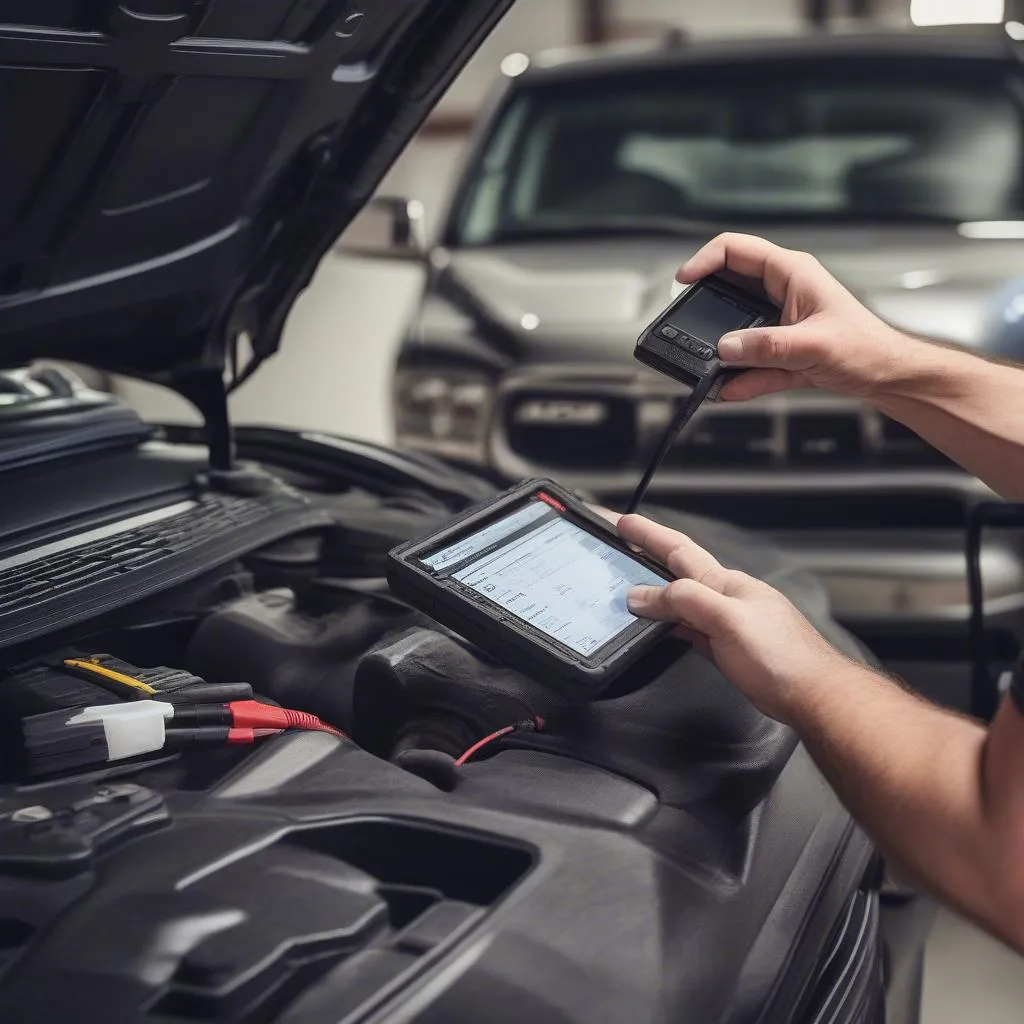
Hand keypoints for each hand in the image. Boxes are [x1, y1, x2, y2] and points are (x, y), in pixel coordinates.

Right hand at [620, 514, 850, 723]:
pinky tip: (660, 626)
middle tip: (621, 544)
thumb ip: (685, 601)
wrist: (812, 694)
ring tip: (629, 583)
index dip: (648, 534)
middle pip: (677, 570)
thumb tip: (642, 595)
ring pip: (681, 599)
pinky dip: (668, 621)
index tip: (622, 522)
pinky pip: (688, 626)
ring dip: (654, 588)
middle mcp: (725, 597)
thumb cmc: (782, 658)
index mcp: (725, 583)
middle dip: (647, 554)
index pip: (678, 550)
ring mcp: (726, 621)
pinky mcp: (726, 646)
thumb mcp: (727, 619)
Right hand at [679, 233, 911, 401]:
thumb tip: (725, 347)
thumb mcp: (813, 344)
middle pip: (729, 291)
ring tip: (713, 373)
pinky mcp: (782, 351)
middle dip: (708, 312)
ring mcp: (780, 322)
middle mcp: (783, 292)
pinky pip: (751, 362)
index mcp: (792, 273)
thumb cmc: (867, 347)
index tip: (683, 281)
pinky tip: (731, 390)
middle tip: (690, 330)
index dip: (704, 260)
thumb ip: (767, 347)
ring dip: (726, 355)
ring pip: (737, 333)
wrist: (888, 377)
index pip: (736, 250)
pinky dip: (741, 378)